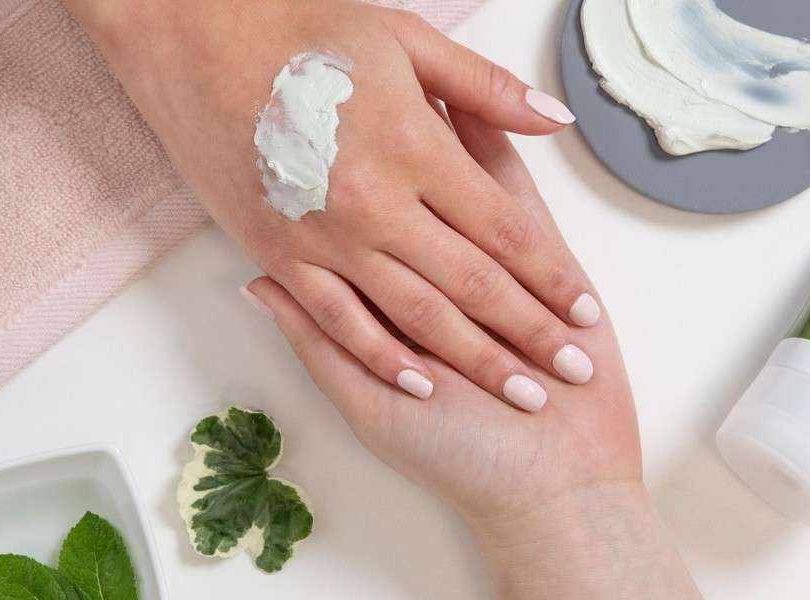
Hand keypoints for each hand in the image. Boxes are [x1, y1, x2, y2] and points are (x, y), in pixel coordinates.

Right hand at [65, 0, 600, 409]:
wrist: (189, 40)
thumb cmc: (295, 32)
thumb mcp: (404, 40)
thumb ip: (484, 89)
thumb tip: (555, 120)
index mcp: (414, 147)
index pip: (503, 229)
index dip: (551, 275)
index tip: (584, 310)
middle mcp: (375, 203)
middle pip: (471, 283)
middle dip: (530, 332)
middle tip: (573, 372)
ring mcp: (323, 237)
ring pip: (414, 315)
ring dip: (473, 360)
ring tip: (522, 393)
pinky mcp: (278, 255)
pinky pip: (338, 321)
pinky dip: (382, 357)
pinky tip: (421, 382)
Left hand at [245, 109, 700, 598]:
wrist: (552, 485)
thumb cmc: (452, 457)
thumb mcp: (369, 406)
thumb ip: (320, 341)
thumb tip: (257, 285)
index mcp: (387, 302)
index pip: (349, 228)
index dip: (322, 175)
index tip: (290, 121)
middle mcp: (432, 271)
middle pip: (403, 191)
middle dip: (375, 136)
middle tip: (341, 62)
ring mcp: (488, 260)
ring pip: (456, 178)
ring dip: (437, 124)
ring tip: (407, 62)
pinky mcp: (544, 256)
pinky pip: (514, 189)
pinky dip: (500, 144)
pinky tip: (483, 99)